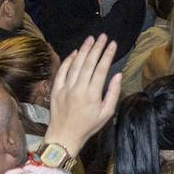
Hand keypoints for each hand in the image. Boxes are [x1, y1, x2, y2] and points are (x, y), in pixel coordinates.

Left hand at [42, 35, 121, 156]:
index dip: (108, 55)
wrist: (64, 136)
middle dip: (97, 48)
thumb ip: (113, 93)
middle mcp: (78, 88)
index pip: (101, 69)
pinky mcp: (56, 90)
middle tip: (103, 36)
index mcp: (92, 94)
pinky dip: (68, 61)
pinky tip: (75, 53)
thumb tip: (118, 75)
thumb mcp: (107, 113)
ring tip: (91, 39)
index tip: (113, 44)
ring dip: (83, 50)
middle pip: (88, 63)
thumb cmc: (88, 126)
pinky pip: (62, 72)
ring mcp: (65, 88)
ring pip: (75, 65)